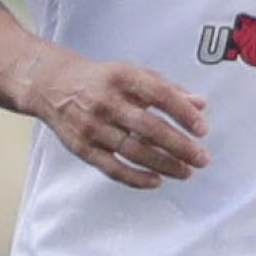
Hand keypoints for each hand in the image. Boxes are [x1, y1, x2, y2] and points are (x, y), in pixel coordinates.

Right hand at [19, 47, 209, 188]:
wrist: (53, 85)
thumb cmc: (103, 80)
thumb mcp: (135, 74)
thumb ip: (169, 88)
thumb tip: (200, 104)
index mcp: (124, 77)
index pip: (160, 95)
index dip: (183, 113)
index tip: (202, 129)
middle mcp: (106, 102)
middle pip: (148, 127)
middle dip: (179, 146)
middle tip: (202, 158)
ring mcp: (92, 126)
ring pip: (132, 150)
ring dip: (163, 164)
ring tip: (186, 172)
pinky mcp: (81, 147)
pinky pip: (111, 167)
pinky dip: (135, 177)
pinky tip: (156, 181)